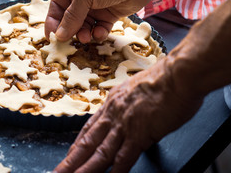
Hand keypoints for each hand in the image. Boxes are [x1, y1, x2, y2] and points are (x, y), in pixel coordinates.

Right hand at [45, 0, 158, 43]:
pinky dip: (98, 33)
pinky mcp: (109, 15)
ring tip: (86, 37)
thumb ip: (72, 16)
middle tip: (70, 41)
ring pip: (84, 26)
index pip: (57, 7)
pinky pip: (99, 28)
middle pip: (70, 19)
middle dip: (70, 30)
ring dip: (84, 34)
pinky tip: (101, 32)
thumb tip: (60, 35)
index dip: (53, 22)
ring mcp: (96, 7)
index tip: (51, 37)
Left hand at [54, 58, 203, 172]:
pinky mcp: (140, 134)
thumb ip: (130, 105)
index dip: (78, 144)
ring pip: (100, 152)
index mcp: (112, 103)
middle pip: (88, 142)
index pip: (90, 128)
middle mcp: (114, 114)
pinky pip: (125, 156)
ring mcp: (125, 125)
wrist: (177, 74)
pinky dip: (116, 170)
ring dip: (85, 168)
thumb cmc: (163, 79)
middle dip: (72, 160)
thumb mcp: (136, 89)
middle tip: (59, 171)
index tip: (70, 155)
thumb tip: (131, 115)